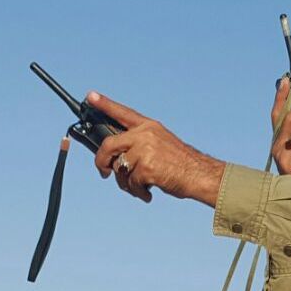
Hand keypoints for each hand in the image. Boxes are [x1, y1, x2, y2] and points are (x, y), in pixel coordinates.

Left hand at [89, 93, 224, 205]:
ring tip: (140, 188)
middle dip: (101, 160)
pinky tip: (148, 194)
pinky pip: (131, 183)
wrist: (199, 175)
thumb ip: (141, 145)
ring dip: (126, 183)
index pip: (122, 112)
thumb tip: (117, 160)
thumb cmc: (182, 165)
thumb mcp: (162, 145)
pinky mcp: (146, 167)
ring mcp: (145, 150)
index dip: (105, 104)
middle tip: (103, 172)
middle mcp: (145, 135)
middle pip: (109, 144)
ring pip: (120, 168)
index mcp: (149, 127)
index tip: (90, 96)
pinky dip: (138, 192)